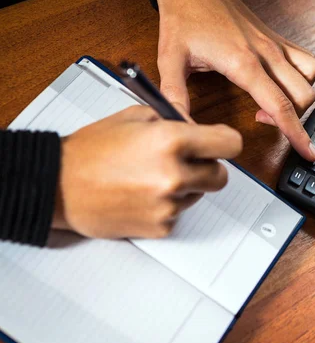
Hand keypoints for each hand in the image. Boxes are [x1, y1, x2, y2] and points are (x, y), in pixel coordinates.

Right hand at [51, 106, 241, 238]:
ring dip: (186, 186)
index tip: (221, 143)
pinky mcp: (161, 227)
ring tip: (151, 176)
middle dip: (208, 166)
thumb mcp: (133, 116)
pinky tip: (142, 194)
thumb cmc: (89, 151)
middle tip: (186, 161)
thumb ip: (172, 117)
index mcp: (171, 141)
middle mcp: (175, 175)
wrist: (57, 185)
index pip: (230, 144)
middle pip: (221, 176)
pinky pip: (179, 213)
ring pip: (199, 195)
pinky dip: (167, 205)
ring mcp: (168, 205)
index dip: (226, 142)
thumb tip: (196, 125)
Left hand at [156, 0, 314, 161]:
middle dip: (294, 120)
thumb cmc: (184, 18)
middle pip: (302, 97)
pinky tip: (286, 84)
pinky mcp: (277, 38)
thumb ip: (175, 96)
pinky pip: (308, 60)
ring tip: (274, 104)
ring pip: (311, 79)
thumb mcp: (170, 60)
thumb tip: (180, 126)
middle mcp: (266, 54)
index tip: (309, 153)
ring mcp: (275, 45)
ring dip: (301, 99)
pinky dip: (306, 77)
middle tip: (263, 121)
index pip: (280, 107)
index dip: (296, 135)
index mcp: (243, 63)